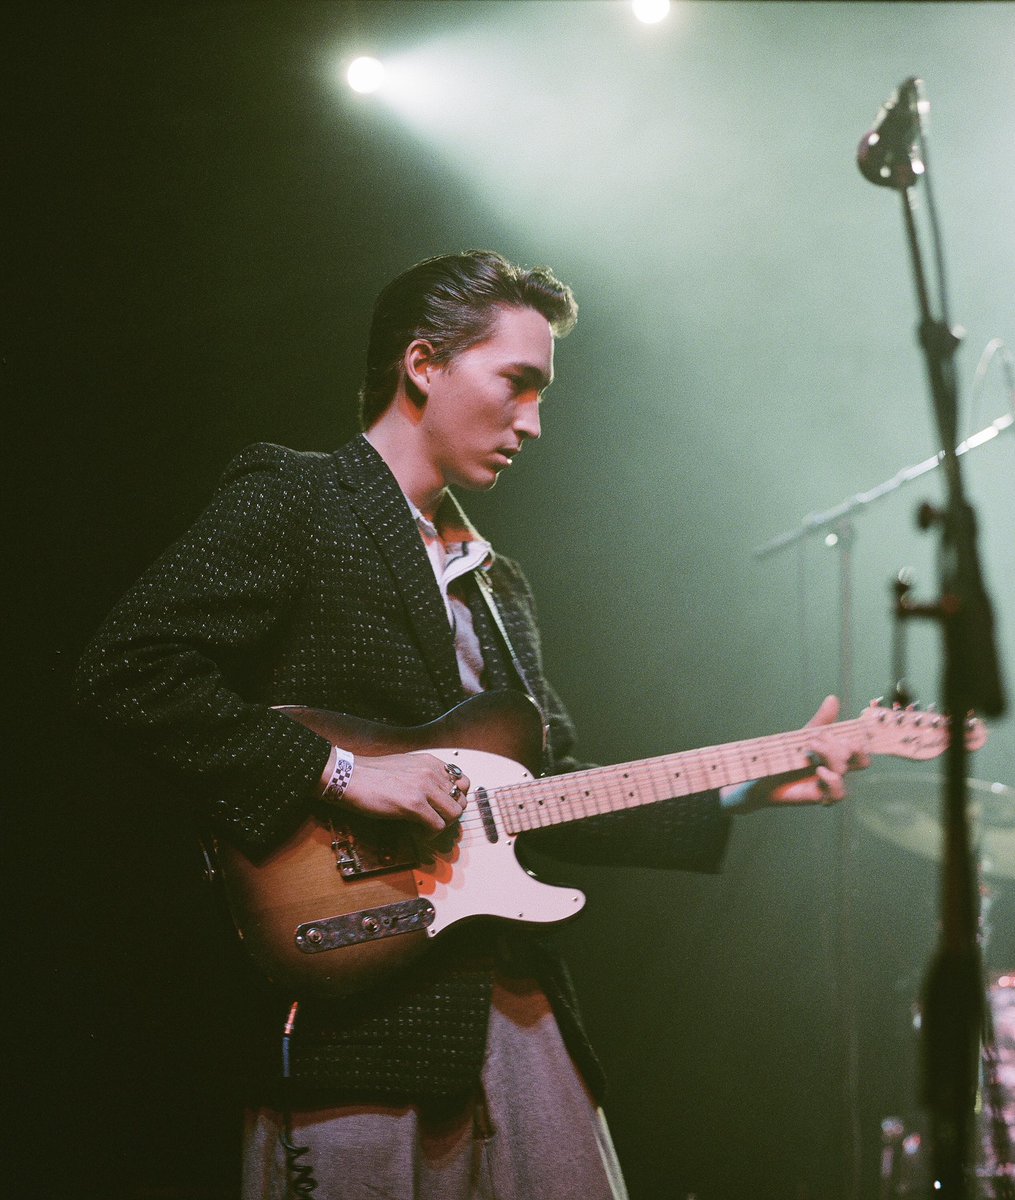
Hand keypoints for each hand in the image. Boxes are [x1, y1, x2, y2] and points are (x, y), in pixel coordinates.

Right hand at [335, 752, 471, 834]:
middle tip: (434, 821)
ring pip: (454, 814)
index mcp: (431, 762)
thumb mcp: (405, 766)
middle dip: (450, 815)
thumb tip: (436, 797)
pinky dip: (430, 834)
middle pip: (461, 801)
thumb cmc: (372, 774)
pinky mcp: (414, 804)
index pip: (463, 783)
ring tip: (426, 827)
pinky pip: (437, 826)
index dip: (455, 799)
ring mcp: (424, 788)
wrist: (349, 776)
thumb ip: (424, 776)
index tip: (442, 808)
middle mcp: (431, 772)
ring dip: (442, 825)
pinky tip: (417, 832)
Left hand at [728, 695, 869, 812]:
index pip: (861, 748)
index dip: (861, 740)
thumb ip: (821, 721)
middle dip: (848, 746)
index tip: (848, 731)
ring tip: (812, 746)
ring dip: (832, 756)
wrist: (761, 777)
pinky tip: (819, 770)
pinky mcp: (820, 796)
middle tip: (823, 737)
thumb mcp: (804, 735)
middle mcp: (837, 769)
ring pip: (845, 771)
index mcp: (837, 753)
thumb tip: (833, 698)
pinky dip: (832, 781)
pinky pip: (838, 794)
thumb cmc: (785, 756)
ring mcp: (829, 784)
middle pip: (861, 760)